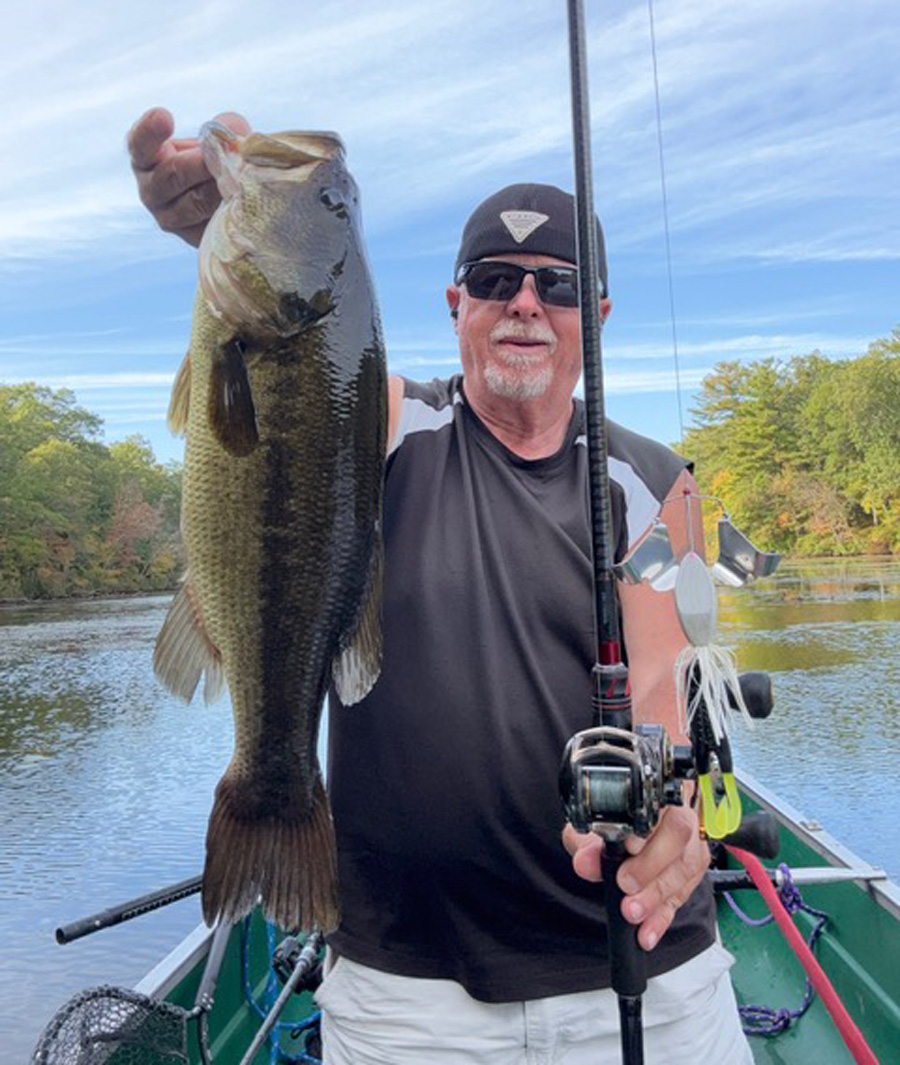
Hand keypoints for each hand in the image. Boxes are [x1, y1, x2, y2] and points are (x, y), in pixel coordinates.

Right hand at [127, 107, 250, 246]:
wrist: (232, 203)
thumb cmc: (216, 161)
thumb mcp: (217, 138)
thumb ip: (223, 128)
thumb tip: (231, 131)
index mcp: (145, 158)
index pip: (139, 144)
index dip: (150, 131)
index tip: (165, 116)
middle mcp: (150, 190)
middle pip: (173, 175)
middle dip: (202, 163)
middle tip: (224, 156)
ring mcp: (168, 218)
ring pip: (197, 202)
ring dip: (221, 187)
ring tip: (241, 177)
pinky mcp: (191, 238)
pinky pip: (212, 224)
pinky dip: (229, 210)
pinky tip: (243, 202)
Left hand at [562, 804, 709, 950]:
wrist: (626, 832)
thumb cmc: (613, 824)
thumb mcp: (591, 827)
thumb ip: (586, 842)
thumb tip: (585, 862)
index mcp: (656, 792)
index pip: (660, 804)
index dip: (647, 828)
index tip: (627, 847)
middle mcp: (681, 811)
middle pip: (680, 834)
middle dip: (652, 865)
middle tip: (625, 885)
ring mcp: (692, 842)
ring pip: (686, 866)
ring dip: (657, 895)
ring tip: (633, 912)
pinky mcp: (693, 871)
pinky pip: (683, 895)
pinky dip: (663, 916)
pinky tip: (648, 931)